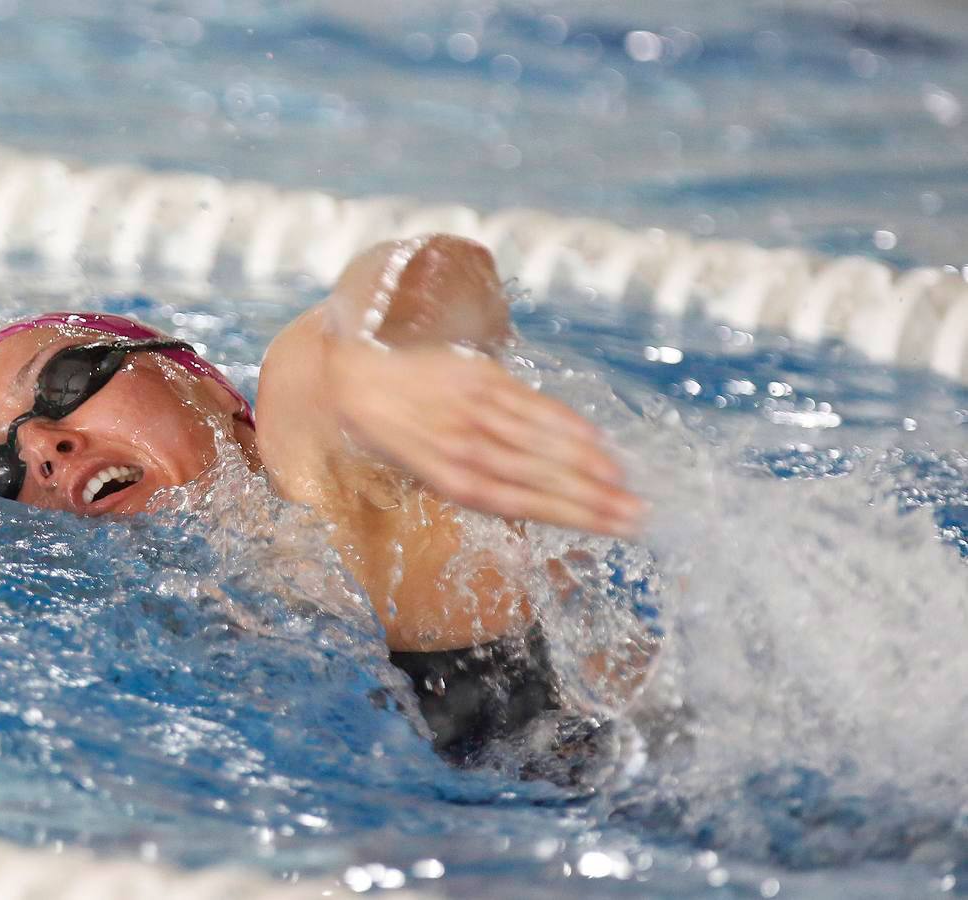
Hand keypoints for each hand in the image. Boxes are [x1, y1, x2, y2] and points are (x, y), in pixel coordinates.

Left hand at [328, 342, 643, 537]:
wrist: (351, 377)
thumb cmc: (391, 432)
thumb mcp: (419, 470)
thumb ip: (473, 484)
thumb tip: (532, 503)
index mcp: (448, 479)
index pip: (522, 503)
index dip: (570, 516)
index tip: (612, 528)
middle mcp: (464, 447)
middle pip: (538, 477)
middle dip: (591, 498)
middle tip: (637, 515)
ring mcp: (473, 410)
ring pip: (539, 442)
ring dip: (586, 464)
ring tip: (625, 483)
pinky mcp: (478, 376)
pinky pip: (529, 403)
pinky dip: (564, 422)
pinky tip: (595, 439)